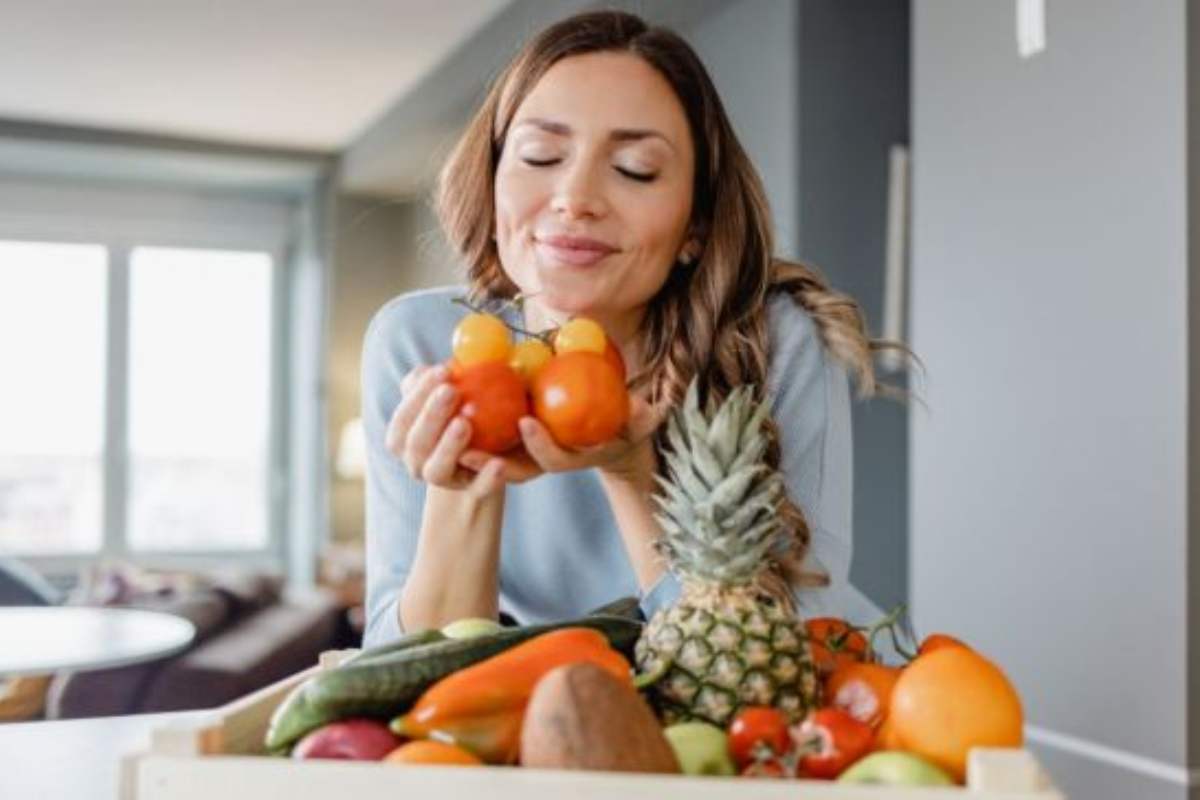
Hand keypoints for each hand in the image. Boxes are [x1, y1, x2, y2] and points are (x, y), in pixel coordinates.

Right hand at [385, 364, 505, 498]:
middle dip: (430, 415)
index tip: (442, 370)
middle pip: (416, 443)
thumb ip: (439, 381)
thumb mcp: (451, 396)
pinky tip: (499, 464)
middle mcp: (417, 463)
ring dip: (448, 446)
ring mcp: (445, 481)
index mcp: (405, 439)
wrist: (486, 458)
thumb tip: (438, 365)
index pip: (403, 417)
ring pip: (437, 470)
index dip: (417, 395)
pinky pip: (478, 489)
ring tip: (465, 423)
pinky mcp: (473, 494)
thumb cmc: (464, 414)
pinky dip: (487, 479)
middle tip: (452, 390)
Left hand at [457, 393, 669, 489]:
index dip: (540, 446)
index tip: (526, 421)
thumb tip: (644, 409)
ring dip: (470, 451)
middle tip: (467, 439)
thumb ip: (640, 416)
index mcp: (573, 458)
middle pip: (513, 469)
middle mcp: (545, 462)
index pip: (553, 461)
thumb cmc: (624, 420)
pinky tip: (448, 406)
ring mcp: (527, 455)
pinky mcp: (513, 444)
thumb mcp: (637, 418)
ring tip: (448, 427)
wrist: (608, 429)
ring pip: (493, 461)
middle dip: (490, 461)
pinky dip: (468, 431)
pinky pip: (486, 442)